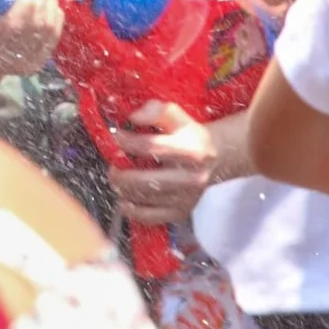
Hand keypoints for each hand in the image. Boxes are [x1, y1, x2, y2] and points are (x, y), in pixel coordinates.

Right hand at [0, 0, 65, 78]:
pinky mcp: (39, 60)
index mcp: (6, 25)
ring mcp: (33, 52)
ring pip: (53, 19)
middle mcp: (23, 40)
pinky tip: (45, 13)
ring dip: (49, 5)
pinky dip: (54, 19)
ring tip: (39, 1)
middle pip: (44, 9)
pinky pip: (55, 33)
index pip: (30, 0)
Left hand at [106, 101, 216, 226]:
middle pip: (143, 181)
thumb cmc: (189, 135)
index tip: (115, 137)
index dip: (126, 142)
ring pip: (143, 199)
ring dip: (123, 188)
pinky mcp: (181, 213)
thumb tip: (133, 117)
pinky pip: (148, 217)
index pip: (151, 147)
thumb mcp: (177, 116)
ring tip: (120, 177)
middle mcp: (192, 178)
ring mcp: (187, 198)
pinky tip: (126, 198)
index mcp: (193, 150)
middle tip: (113, 165)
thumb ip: (156, 110)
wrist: (216, 157)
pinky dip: (131, 209)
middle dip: (120, 173)